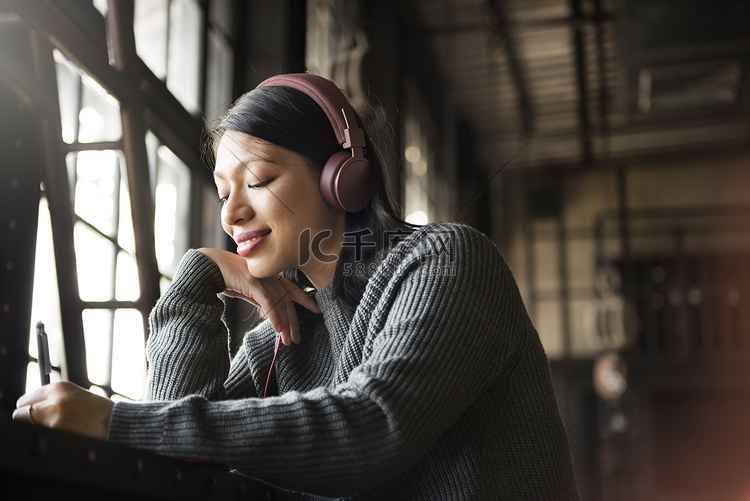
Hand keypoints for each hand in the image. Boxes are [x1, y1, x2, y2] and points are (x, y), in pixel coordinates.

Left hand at [12, 381, 113, 438]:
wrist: (114, 423)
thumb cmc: (97, 410)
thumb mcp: (75, 395)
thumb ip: (53, 397)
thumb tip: (33, 406)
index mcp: (59, 387)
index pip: (27, 398)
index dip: (29, 406)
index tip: (32, 411)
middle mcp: (54, 400)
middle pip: (20, 412)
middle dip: (26, 417)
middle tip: (38, 422)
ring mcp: (53, 418)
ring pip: (27, 425)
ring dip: (35, 427)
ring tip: (52, 427)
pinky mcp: (56, 432)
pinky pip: (41, 434)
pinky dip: (45, 435)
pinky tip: (59, 433)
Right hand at [198, 248, 319, 344]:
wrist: (208, 265)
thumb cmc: (226, 277)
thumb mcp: (247, 289)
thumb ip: (259, 298)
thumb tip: (271, 312)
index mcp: (270, 275)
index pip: (293, 289)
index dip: (306, 300)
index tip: (317, 310)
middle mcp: (270, 275)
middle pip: (289, 301)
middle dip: (294, 321)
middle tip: (297, 339)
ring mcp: (263, 278)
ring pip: (281, 304)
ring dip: (286, 325)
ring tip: (288, 341)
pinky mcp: (254, 283)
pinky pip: (269, 303)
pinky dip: (275, 317)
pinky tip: (279, 330)